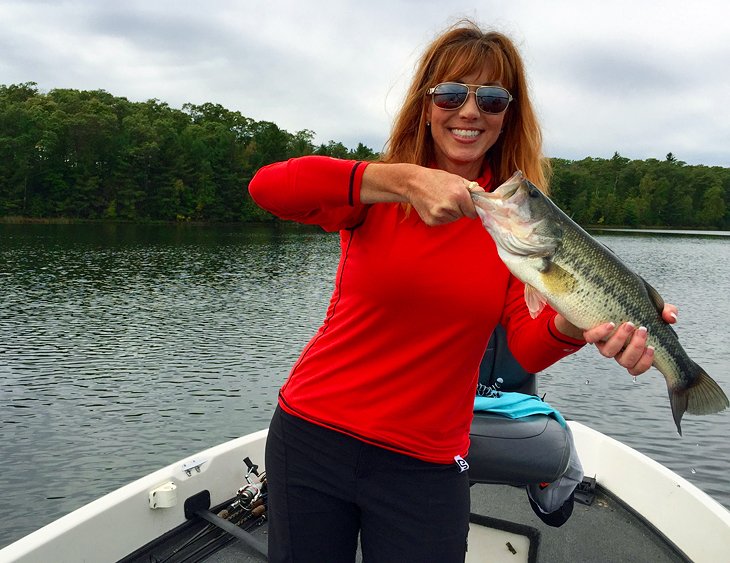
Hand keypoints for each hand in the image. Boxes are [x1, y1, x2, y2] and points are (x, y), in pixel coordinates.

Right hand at [360, 163, 483, 225]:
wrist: (414, 183)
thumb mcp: (457, 179)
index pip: (474, 212)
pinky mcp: (432, 221)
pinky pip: (444, 221)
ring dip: (451, 212)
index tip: (467, 204)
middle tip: (449, 197)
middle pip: (464, 215)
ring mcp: (440, 215)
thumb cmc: (437, 179)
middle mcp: (450, 206)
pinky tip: (434, 206)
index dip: (472, 208)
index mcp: (459, 195)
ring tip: (441, 200)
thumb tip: (485, 196)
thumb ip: (472, 189)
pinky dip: (442, 216)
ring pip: (454, 219)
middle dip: (460, 208)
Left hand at [583, 304, 678, 375]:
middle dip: (636, 348)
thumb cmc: (634, 307)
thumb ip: (666, 312)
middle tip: (643, 330)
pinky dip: (601, 333)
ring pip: (608, 353)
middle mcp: (618, 350)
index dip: (645, 363)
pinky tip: (610, 324)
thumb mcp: (653, 308)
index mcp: (633, 349)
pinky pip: (592, 338)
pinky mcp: (591, 333)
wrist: (607, 297)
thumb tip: (672, 318)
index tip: (652, 348)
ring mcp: (604, 342)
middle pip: (625, 361)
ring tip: (629, 324)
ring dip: (620, 340)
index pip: (637, 368)